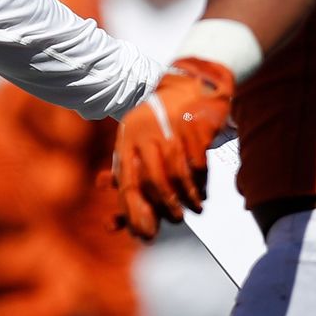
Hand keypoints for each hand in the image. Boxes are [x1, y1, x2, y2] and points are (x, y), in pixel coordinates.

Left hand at [111, 58, 234, 240]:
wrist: (194, 82)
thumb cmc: (163, 118)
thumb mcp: (138, 137)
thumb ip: (127, 167)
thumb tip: (112, 203)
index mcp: (128, 137)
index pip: (127, 182)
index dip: (134, 212)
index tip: (144, 233)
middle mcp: (146, 133)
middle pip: (153, 182)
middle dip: (164, 208)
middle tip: (174, 221)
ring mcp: (172, 129)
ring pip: (178, 176)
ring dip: (186, 199)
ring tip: (193, 209)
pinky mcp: (195, 128)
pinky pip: (197, 165)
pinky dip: (201, 183)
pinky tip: (203, 191)